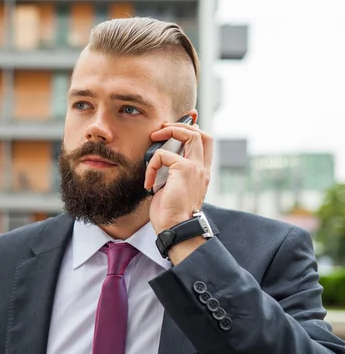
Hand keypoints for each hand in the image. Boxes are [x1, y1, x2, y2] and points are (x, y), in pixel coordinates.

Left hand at [144, 121, 213, 247]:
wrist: (176, 229)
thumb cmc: (170, 214)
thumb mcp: (172, 189)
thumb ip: (171, 174)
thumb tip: (159, 161)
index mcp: (201, 174)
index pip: (205, 144)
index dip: (194, 129)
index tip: (178, 125)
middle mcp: (202, 169)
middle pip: (201, 134)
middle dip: (181, 126)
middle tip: (162, 130)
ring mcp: (196, 168)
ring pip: (190, 135)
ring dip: (169, 132)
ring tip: (154, 138)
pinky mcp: (184, 170)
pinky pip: (163, 155)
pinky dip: (151, 165)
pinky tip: (149, 182)